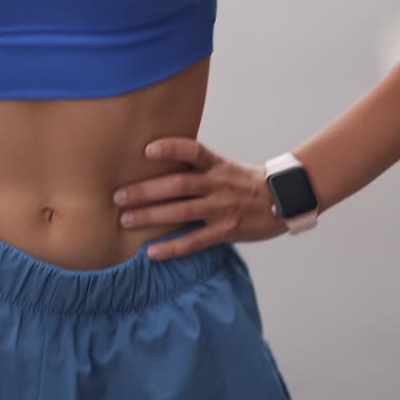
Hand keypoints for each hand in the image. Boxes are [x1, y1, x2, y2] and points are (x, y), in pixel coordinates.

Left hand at [112, 136, 286, 260]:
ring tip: (125, 220)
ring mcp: (221, 208)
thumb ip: (196, 164)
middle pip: (178, 184)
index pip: (193, 150)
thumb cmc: (244, 182)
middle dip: (146, 190)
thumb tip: (158, 157)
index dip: (172, 148)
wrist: (282, 200)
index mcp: (216, 165)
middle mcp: (217, 184)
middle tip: (117, 196)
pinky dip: (172, 247)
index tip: (147, 149)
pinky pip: (195, 241)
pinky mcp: (226, 231)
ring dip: (151, 216)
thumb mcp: (223, 165)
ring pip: (182, 211)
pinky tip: (152, 252)